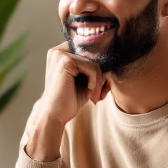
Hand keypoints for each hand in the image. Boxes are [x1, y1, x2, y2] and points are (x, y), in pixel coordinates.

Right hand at [27, 43, 109, 160]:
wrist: (54, 116)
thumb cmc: (68, 101)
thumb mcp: (85, 82)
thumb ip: (94, 69)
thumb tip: (113, 60)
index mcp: (61, 53)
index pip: (89, 52)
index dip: (97, 69)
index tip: (100, 86)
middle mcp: (58, 51)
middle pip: (93, 56)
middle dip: (100, 76)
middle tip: (98, 94)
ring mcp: (60, 54)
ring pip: (95, 62)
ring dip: (99, 81)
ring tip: (94, 96)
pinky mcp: (65, 61)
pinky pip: (92, 67)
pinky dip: (95, 82)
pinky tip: (89, 93)